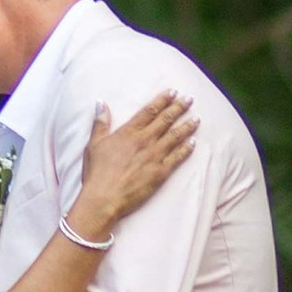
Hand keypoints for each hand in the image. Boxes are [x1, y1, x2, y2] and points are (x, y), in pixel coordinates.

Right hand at [67, 90, 196, 241]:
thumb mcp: (94, 144)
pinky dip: (186, 149)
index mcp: (129, 133)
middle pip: (165, 120)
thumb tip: (101, 103)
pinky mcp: (160, 173)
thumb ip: (100, 123)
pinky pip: (177, 158)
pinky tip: (193, 142)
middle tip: (189, 99)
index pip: (149, 112)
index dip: (162, 100)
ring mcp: (154, 157)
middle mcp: (144, 141)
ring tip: (196, 118)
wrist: (104, 198)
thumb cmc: (96, 173)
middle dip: (178, 108)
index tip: (172, 92)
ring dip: (186, 126)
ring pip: (175, 137)